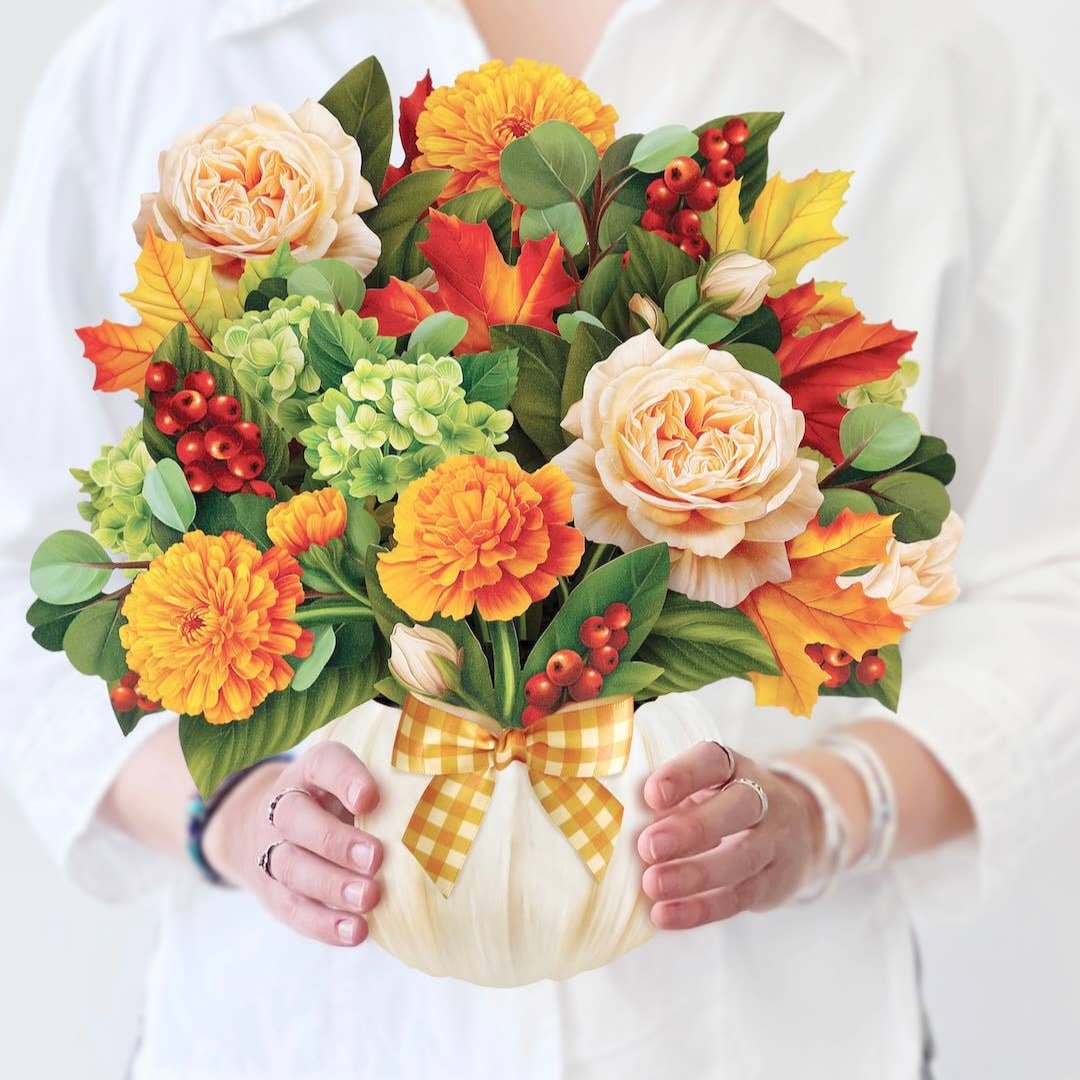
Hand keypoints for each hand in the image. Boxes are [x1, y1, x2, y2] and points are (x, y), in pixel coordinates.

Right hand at [202, 742, 382, 946]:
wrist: (274, 829)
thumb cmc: (337, 802)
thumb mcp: (354, 782)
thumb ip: (385, 787)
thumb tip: (440, 808)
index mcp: (311, 772)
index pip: (323, 764)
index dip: (345, 779)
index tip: (371, 797)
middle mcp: (285, 806)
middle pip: (297, 819)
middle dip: (336, 841)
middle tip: (375, 857)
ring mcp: (273, 850)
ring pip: (293, 867)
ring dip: (332, 885)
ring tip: (369, 898)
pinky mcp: (274, 892)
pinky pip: (293, 909)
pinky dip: (324, 923)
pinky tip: (356, 931)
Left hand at [638, 742, 823, 929]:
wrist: (795, 832)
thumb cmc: (721, 805)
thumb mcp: (702, 789)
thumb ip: (669, 800)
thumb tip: (620, 819)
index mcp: (734, 767)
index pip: (714, 760)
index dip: (684, 775)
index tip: (650, 794)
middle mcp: (763, 798)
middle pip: (738, 807)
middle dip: (692, 828)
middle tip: (648, 846)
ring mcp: (775, 841)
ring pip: (741, 857)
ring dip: (694, 874)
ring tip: (652, 885)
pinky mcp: (774, 882)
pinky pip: (739, 898)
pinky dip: (700, 909)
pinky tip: (665, 915)